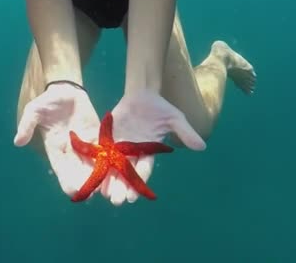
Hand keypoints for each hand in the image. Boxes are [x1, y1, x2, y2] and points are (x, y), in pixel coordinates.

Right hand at [13, 83, 100, 197]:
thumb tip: (17, 141)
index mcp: (55, 148)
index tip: (74, 191)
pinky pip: (103, 152)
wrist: (66, 90)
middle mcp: (70, 151)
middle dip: (86, 183)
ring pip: (92, 165)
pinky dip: (109, 162)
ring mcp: (85, 145)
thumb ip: (27, 125)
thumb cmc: (49, 101)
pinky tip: (116, 172)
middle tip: (96, 192)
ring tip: (108, 188)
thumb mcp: (34, 110)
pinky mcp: (97, 138)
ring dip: (99, 176)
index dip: (67, 181)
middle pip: (78, 172)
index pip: (61, 169)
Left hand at [100, 90, 205, 204]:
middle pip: (126, 173)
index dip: (138, 183)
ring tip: (105, 195)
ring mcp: (119, 145)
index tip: (133, 197)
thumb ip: (185, 132)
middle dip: (121, 187)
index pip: (143, 169)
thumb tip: (202, 147)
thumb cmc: (160, 107)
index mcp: (148, 151)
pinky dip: (97, 163)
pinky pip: (101, 152)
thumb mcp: (175, 118)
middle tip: (117, 202)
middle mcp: (133, 152)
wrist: (142, 93)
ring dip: (109, 181)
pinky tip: (92, 175)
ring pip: (113, 167)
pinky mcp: (108, 137)